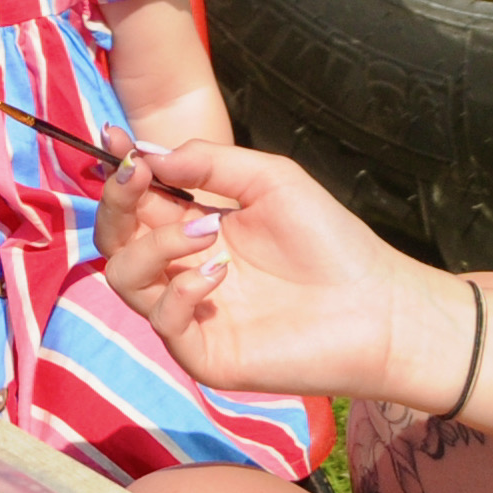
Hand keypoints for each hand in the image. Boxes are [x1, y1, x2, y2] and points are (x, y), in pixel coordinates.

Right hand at [98, 139, 445, 404]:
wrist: (379, 309)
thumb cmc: (332, 243)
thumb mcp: (271, 180)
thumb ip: (210, 161)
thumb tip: (149, 152)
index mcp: (195, 228)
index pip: (137, 200)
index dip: (120, 170)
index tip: (113, 138)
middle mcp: (183, 269)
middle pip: (114, 238)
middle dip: (116, 202)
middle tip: (137, 176)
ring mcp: (189, 313)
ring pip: (124, 278)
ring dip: (152, 245)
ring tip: (207, 232)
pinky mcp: (203, 353)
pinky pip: (162, 321)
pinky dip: (181, 291)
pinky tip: (220, 273)